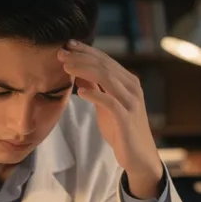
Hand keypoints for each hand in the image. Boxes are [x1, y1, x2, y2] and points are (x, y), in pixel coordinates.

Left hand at [58, 40, 164, 198]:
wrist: (139, 156)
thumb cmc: (121, 130)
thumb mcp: (105, 106)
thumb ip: (96, 89)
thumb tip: (78, 73)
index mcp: (128, 82)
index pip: (105, 60)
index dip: (86, 51)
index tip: (68, 45)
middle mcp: (132, 88)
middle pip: (104, 66)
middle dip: (81, 57)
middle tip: (61, 53)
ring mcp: (131, 102)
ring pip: (107, 78)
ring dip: (84, 70)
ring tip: (66, 67)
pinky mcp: (126, 118)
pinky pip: (110, 102)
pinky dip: (95, 95)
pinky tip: (80, 92)